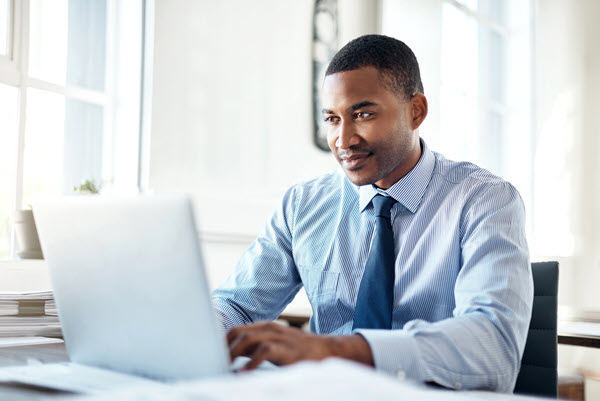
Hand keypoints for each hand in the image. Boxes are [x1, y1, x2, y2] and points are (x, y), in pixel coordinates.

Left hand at [226, 321, 373, 370]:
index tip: (209, 354)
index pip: (235, 330)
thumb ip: (257, 346)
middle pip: (237, 333)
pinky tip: (243, 373)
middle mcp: (269, 328)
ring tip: (223, 366)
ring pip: (248, 339)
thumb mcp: (275, 344)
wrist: (327, 350)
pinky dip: (251, 362)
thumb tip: (233, 356)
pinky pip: (264, 351)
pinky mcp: (287, 349)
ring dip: (233, 352)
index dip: (220, 341)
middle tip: (212, 361)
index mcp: (264, 327)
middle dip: (223, 347)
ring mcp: (278, 337)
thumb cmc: (298, 351)